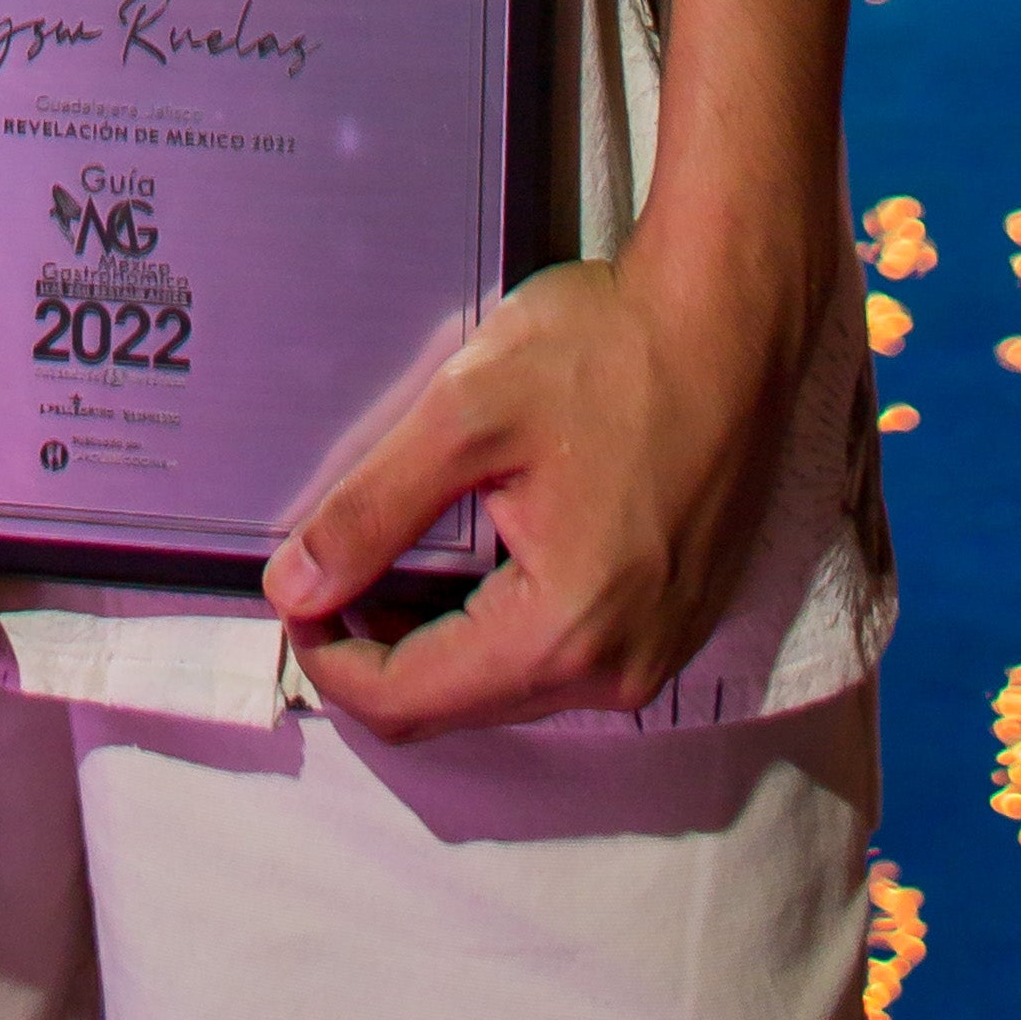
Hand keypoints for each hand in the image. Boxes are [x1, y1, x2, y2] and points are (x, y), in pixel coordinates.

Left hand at [257, 232, 816, 738]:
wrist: (730, 317)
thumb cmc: (609, 352)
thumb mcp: (466, 416)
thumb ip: (373, 510)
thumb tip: (290, 588)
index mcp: (563, 637)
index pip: (407, 700)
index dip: (327, 654)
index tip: (291, 586)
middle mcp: (618, 674)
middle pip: (455, 702)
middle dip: (378, 640)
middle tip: (335, 553)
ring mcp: (655, 653)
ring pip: (505, 680)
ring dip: (437, 628)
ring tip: (400, 537)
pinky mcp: (673, 620)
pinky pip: (560, 652)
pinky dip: (499, 614)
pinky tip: (479, 537)